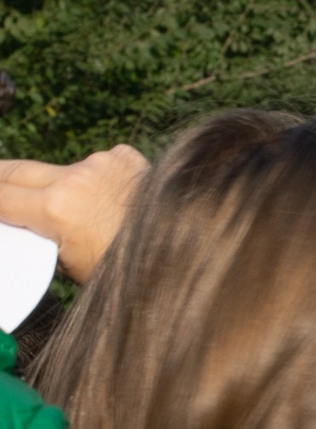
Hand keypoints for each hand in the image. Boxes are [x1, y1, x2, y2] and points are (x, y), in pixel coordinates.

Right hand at [0, 147, 147, 282]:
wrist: (184, 258)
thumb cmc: (125, 272)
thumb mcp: (69, 265)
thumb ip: (38, 236)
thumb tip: (19, 222)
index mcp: (56, 208)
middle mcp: (74, 178)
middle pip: (16, 170)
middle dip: (2, 180)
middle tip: (1, 190)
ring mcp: (101, 163)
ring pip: (58, 169)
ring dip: (55, 184)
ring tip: (76, 210)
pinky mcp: (124, 157)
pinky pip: (95, 165)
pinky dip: (94, 180)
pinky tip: (108, 200)